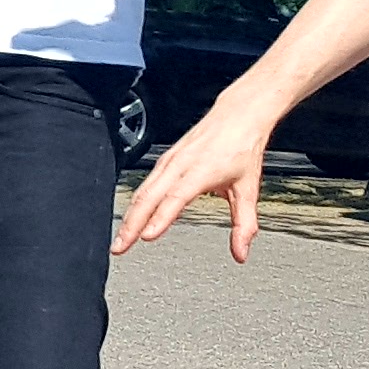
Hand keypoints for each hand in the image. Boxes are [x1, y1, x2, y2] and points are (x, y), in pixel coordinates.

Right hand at [115, 108, 272, 258]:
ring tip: (121, 239)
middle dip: (132, 224)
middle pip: (149, 196)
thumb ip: (244, 224)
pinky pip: (146, 183)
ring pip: (143, 190)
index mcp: (201, 170)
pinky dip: (136, 202)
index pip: (175, 197)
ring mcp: (170, 160)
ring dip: (130, 215)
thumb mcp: (248, 189)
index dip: (160, 217)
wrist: (238, 116)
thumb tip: (241, 252)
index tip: (147, 236)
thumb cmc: (242, 148)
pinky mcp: (166, 159)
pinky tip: (133, 216)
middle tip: (120, 248)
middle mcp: (181, 163)